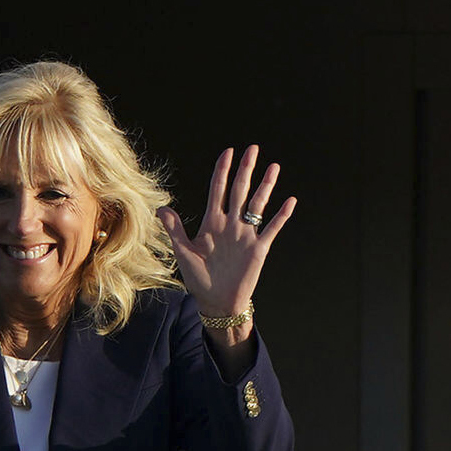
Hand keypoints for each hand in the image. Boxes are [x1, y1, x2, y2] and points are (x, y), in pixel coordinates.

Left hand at [157, 145, 294, 342]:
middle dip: (245, 170)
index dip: (222, 171)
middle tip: (253, 149)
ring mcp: (246, 234)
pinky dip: (281, 215)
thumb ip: (175, 229)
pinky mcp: (258, 248)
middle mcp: (230, 224)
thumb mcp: (184, 252)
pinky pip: (272, 228)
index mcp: (212, 223)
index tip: (228, 152)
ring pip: (257, 204)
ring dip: (266, 186)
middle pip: (239, 191)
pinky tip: (290, 200)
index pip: (217, 190)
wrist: (216, 300)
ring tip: (274, 167)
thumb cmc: (199, 278)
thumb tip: (161, 208)